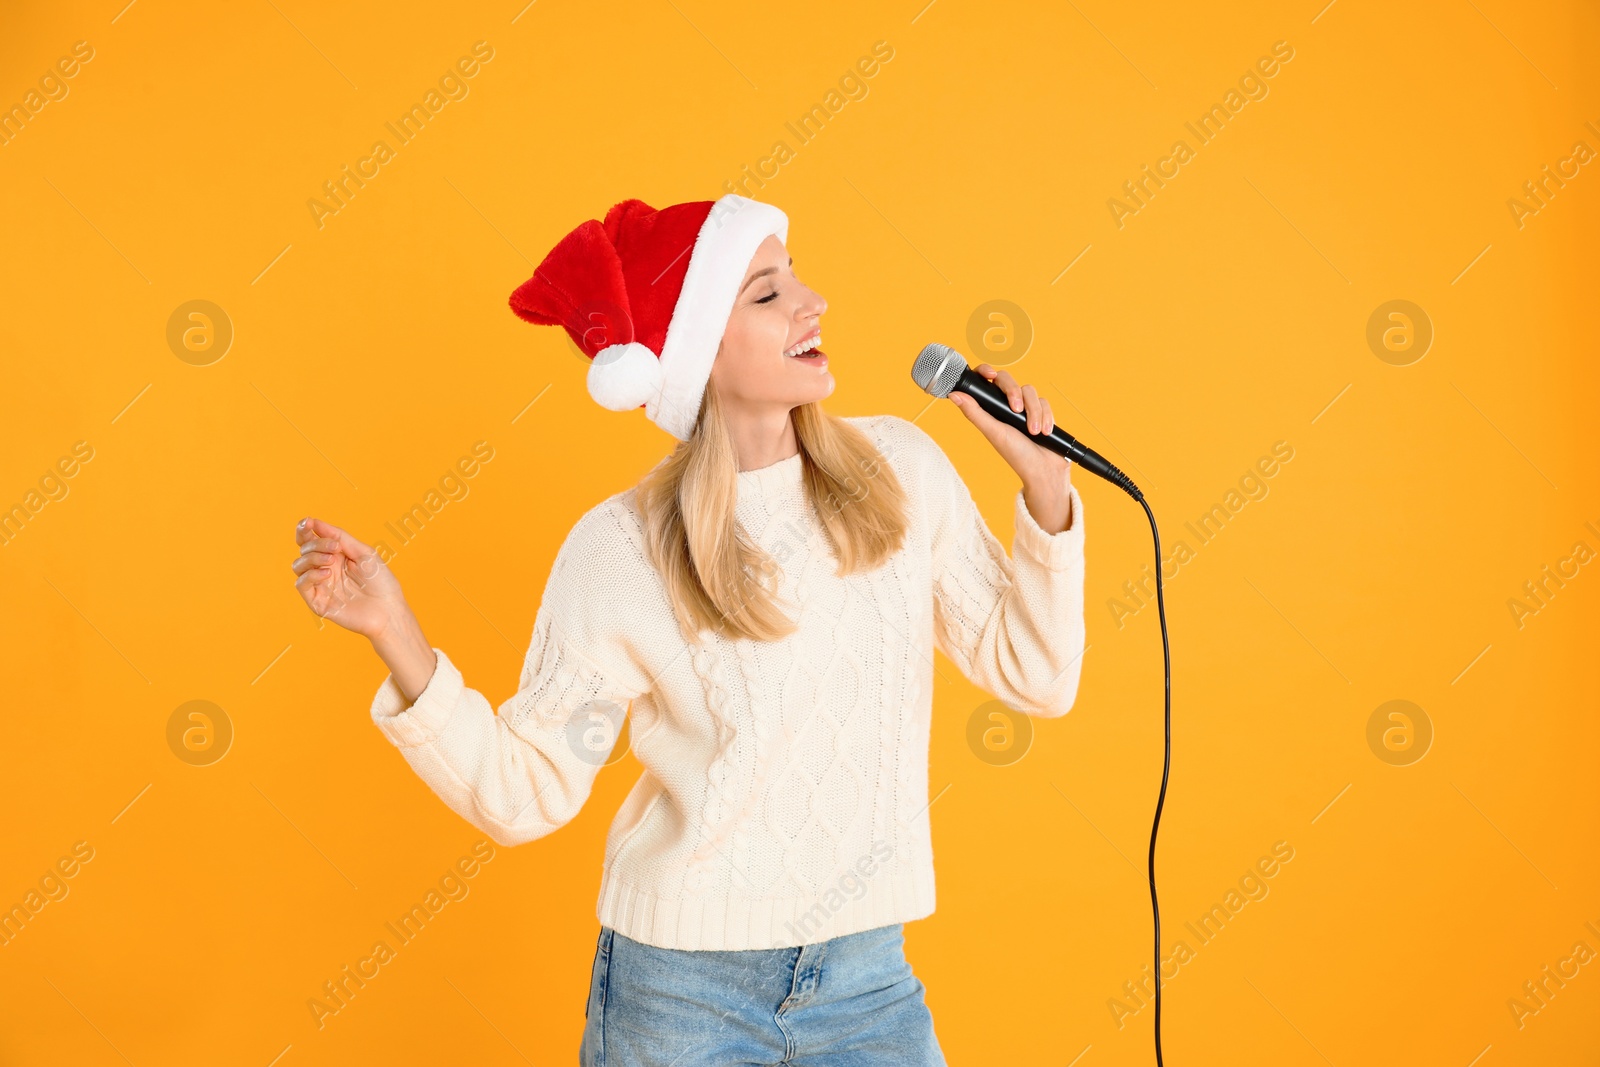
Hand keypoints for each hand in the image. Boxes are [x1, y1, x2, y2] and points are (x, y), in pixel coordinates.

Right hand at [292, 516, 407, 639]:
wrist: (388, 610)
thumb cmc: (381, 582)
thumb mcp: (363, 552)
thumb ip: (339, 537)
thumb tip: (315, 522)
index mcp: (335, 555)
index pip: (311, 540)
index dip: (305, 529)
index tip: (307, 522)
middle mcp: (324, 568)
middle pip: (304, 549)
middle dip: (315, 543)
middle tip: (335, 547)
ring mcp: (320, 585)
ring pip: (298, 565)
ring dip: (312, 557)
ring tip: (331, 560)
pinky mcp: (317, 601)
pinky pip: (302, 584)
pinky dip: (311, 575)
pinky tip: (327, 573)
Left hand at [948, 365, 1074, 533]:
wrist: (1044, 470)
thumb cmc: (1016, 455)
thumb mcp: (993, 433)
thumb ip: (975, 413)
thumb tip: (954, 394)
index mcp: (991, 409)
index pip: (986, 381)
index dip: (986, 371)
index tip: (989, 374)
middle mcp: (1007, 405)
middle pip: (1008, 380)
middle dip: (1014, 392)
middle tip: (1016, 410)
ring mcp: (1025, 407)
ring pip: (1029, 390)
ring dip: (1033, 411)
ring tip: (1034, 431)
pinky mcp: (1042, 411)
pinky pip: (1044, 401)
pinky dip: (1046, 416)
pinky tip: (1044, 432)